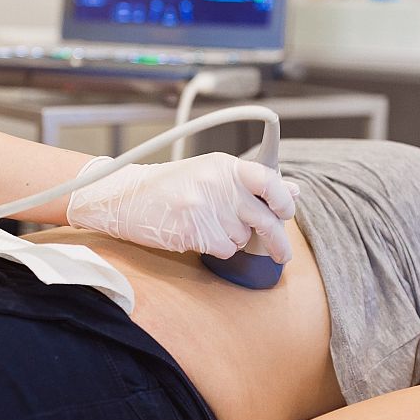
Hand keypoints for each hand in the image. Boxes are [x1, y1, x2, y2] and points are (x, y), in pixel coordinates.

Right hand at [66, 153, 299, 261]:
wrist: (127, 197)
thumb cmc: (170, 186)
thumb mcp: (211, 174)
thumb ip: (251, 183)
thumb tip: (292, 191)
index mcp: (224, 165)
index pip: (268, 180)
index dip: (284, 200)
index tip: (287, 212)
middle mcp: (218, 184)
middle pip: (264, 219)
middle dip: (277, 241)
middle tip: (283, 254)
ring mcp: (205, 208)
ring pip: (243, 238)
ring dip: (233, 239)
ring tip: (209, 225)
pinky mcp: (193, 231)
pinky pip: (223, 249)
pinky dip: (216, 247)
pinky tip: (198, 234)